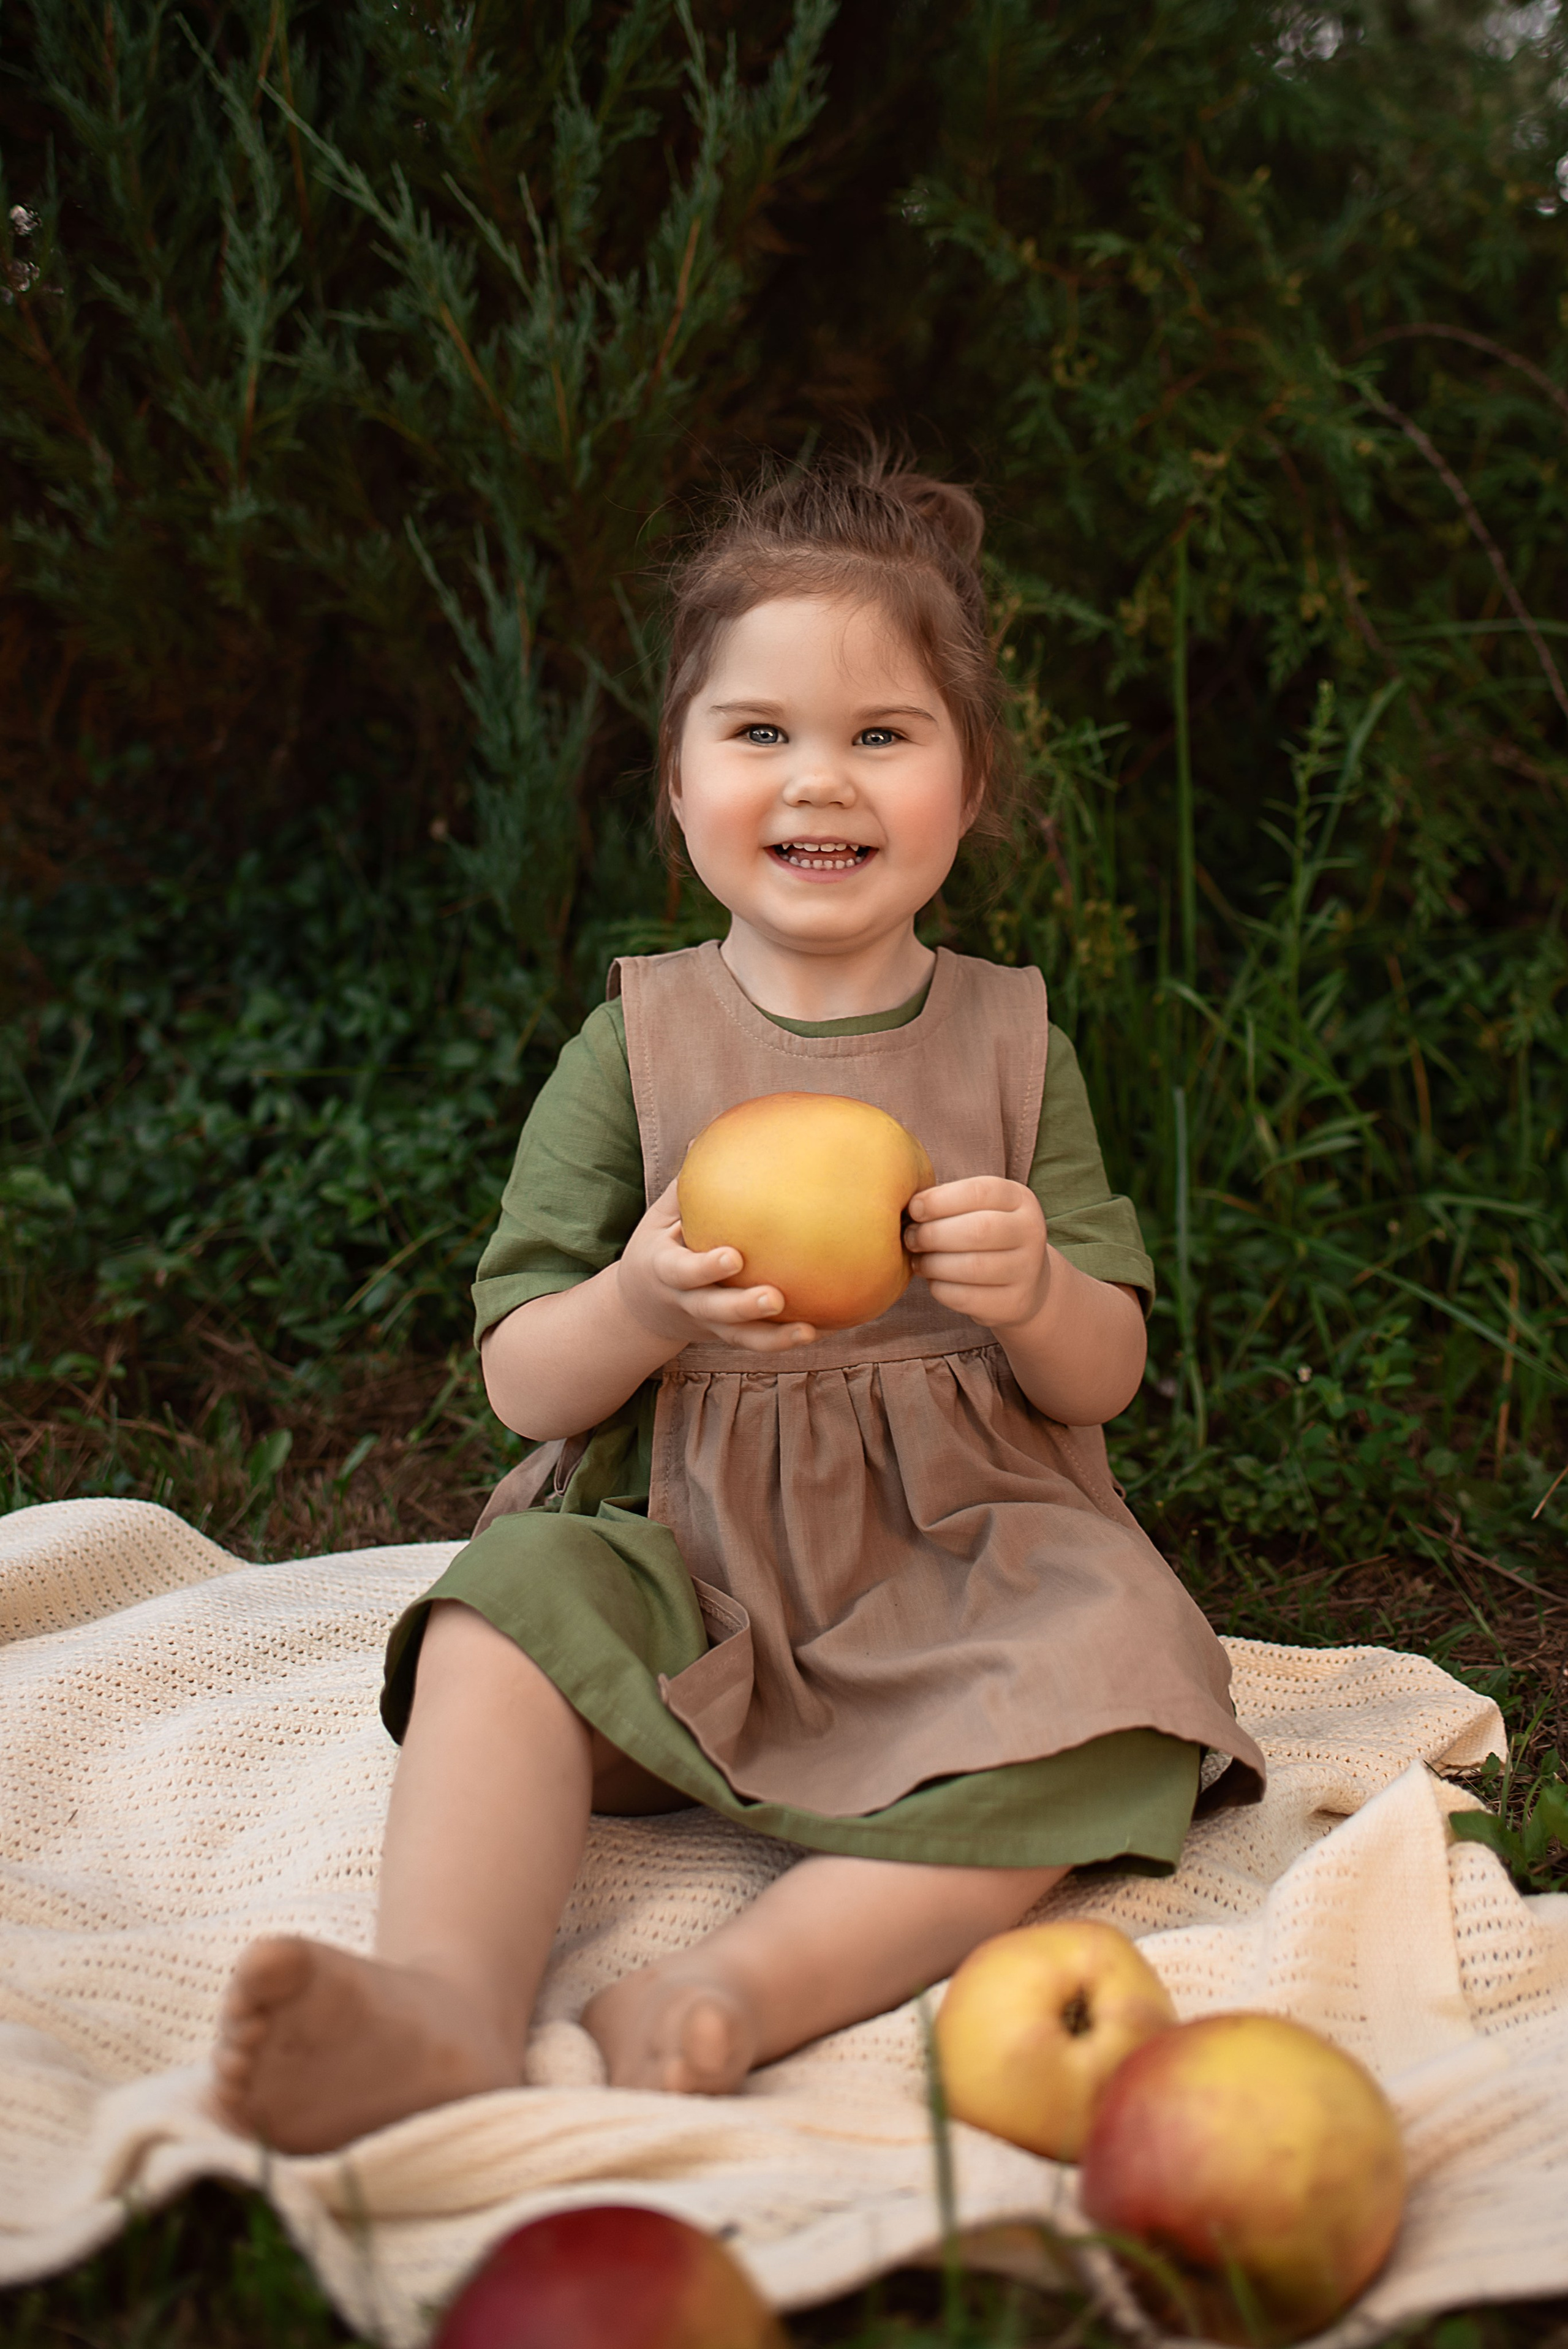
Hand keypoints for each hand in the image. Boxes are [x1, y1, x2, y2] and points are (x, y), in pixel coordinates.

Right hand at [614, 1180, 817, 1353]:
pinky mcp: (728, 1336)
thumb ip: (684, 1188)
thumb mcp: (660, 1218)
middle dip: (744, 1307)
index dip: (706, 1267)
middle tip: (776, 1298)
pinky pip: (759, 1342)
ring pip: (741, 1337)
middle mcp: (688, 1302)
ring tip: (808, 1332)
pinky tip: (824, 1330)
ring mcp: (709, 1324)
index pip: (683, 1271)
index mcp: (665, 1271)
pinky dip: (787, 1340)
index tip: (734, 1256)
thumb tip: (705, 1138)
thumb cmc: (660, 1246)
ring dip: (774, 1338)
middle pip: (715, 1310)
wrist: (644, 1308)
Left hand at [905, 1176, 1049, 1331]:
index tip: (914, 1209)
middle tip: (911, 1238)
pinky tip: (934, 1281)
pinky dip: (940, 1288)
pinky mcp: (1014, 1303)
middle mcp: (1032, 1231)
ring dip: (933, 1264)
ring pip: (972, 1267)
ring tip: (918, 1261)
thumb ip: (947, 1202)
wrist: (1026, 1281)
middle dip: (933, 1234)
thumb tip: (907, 1207)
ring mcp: (1028, 1270)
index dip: (940, 1200)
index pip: (979, 1192)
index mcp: (1020, 1199)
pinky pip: (967, 1297)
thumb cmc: (986, 1235)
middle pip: (977, 1230)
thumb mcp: (978, 1209)